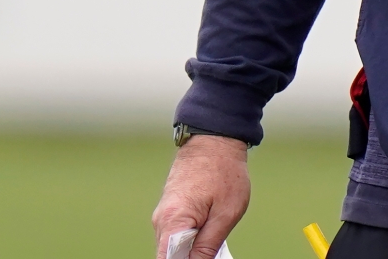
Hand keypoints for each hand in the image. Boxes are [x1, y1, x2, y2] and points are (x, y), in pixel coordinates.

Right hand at [152, 135, 250, 258]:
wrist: (214, 139)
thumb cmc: (224, 173)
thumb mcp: (226, 214)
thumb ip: (208, 246)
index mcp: (173, 222)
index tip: (204, 256)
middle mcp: (161, 221)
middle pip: (170, 256)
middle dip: (190, 258)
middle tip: (213, 248)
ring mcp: (163, 216)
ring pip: (173, 247)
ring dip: (191, 250)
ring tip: (214, 238)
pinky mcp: (169, 211)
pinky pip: (176, 235)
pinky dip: (190, 240)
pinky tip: (208, 232)